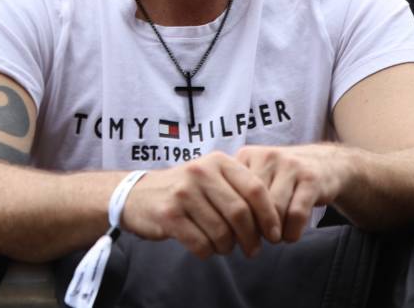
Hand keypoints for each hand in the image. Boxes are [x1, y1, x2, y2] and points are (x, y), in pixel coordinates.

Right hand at [119, 152, 280, 258]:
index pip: (255, 189)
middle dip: (252, 238)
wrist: (138, 195)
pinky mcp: (169, 215)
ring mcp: (183, 193)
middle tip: (253, 250)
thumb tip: (273, 222)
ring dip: (228, 247)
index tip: (275, 234)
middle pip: (240, 213)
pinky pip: (201, 244)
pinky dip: (208, 252)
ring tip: (225, 246)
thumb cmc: (185, 190)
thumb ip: (240, 190)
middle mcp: (200, 172)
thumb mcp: (212, 177)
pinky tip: (206, 247)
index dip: (270, 215)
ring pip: (222, 232)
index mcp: (217, 161)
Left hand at [234, 144, 343, 242]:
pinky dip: (292, 232)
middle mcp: (267, 156)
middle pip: (252, 204)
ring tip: (277, 237)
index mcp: (246, 156)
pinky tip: (292, 235)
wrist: (326, 164)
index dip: (235, 221)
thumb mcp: (258, 178)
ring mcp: (290, 165)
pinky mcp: (311, 179)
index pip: (232, 195)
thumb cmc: (282, 180)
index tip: (241, 236)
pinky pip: (296, 214)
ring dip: (275, 233)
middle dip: (255, 229)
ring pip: (274, 210)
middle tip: (260, 240)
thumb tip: (225, 231)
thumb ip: (239, 196)